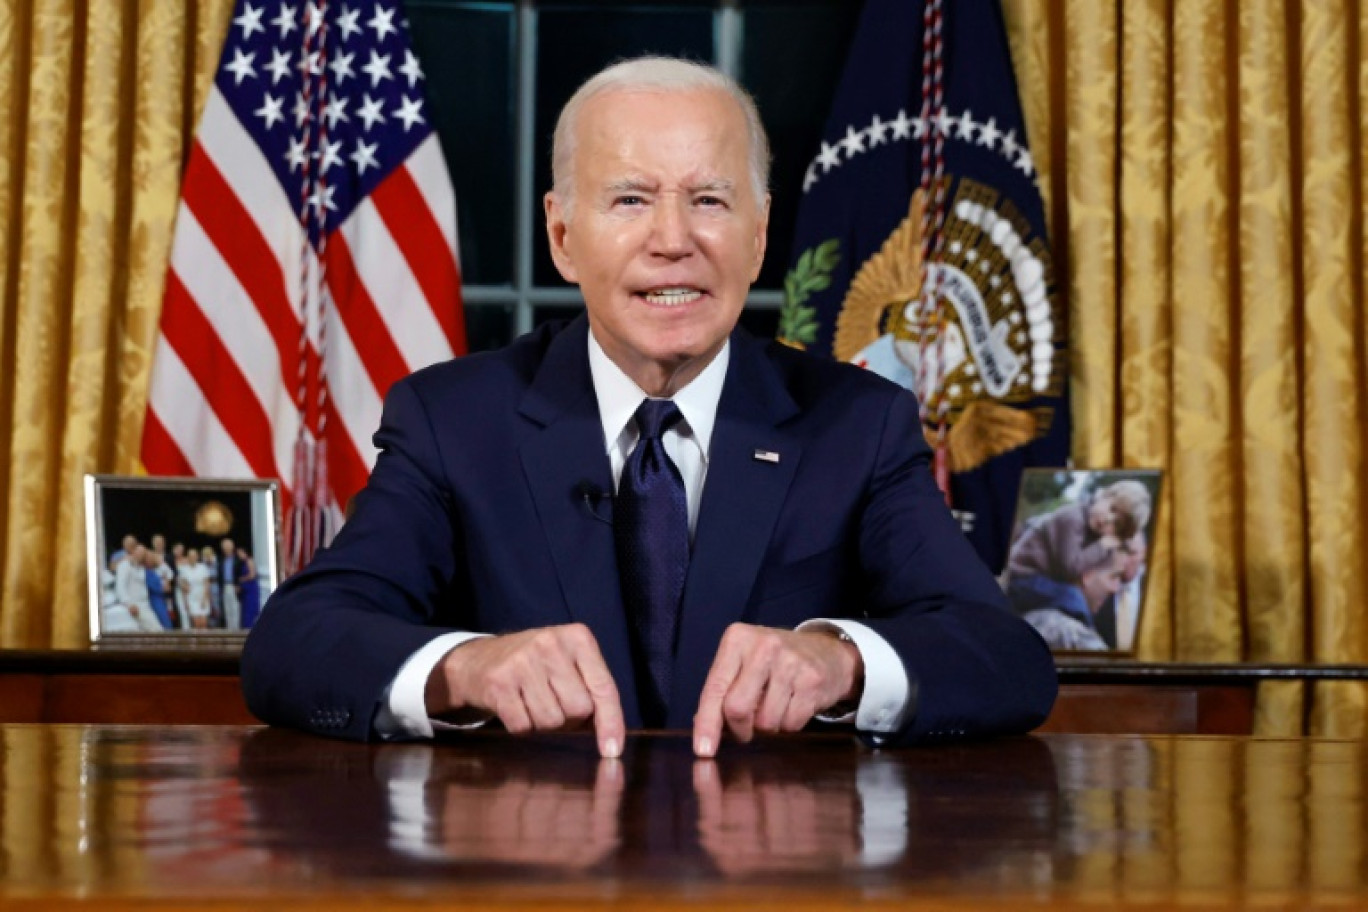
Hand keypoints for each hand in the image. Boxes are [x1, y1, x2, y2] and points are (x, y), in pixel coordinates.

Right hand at [425, 623, 625, 757]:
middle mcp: (551, 644)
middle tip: (553, 703)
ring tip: (532, 702)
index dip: (611, 722)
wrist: (477, 659)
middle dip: (570, 718)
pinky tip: (515, 706)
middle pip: (579, 709)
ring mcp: (522, 662)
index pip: (604, 687)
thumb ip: (593, 692)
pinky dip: (522, 726)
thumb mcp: (569, 664)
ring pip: (552, 721)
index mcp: (577, 637)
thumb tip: (610, 740)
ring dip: (544, 723)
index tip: (613, 750)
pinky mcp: (499, 683)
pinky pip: (523, 727)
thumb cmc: (534, 666)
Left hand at [692, 623, 862, 756]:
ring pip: (765, 722)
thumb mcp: (743, 662)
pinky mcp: (812, 681)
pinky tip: (792, 705)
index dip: (707, 723)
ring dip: (767, 726)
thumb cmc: (773, 662)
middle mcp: (763, 646)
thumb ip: (721, 691)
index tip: (702, 750)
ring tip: (775, 706)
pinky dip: (788, 724)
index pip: (714, 688)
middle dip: (739, 728)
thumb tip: (703, 731)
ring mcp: (791, 662)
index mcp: (737, 638)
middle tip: (744, 729)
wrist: (826, 652)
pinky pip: (791, 724)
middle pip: (737, 708)